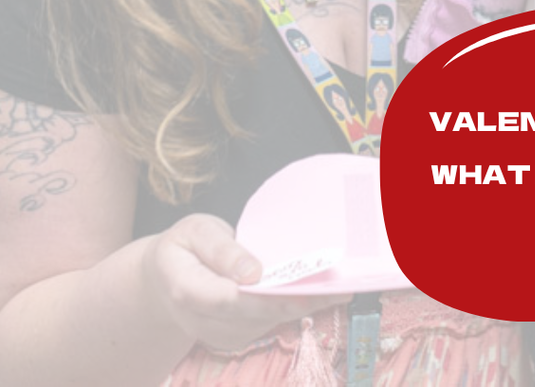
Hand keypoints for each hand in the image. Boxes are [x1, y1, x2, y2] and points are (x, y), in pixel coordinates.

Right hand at [142, 213, 350, 352]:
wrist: (162, 279)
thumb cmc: (183, 247)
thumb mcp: (195, 231)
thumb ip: (221, 249)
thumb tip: (253, 272)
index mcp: (187, 289)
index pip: (229, 299)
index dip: (266, 298)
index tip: (302, 290)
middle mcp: (201, 320)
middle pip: (253, 316)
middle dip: (297, 303)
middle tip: (339, 288)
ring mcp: (216, 333)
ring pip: (263, 325)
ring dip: (300, 309)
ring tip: (338, 289)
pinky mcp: (232, 336)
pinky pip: (265, 325)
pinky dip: (291, 311)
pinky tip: (318, 295)